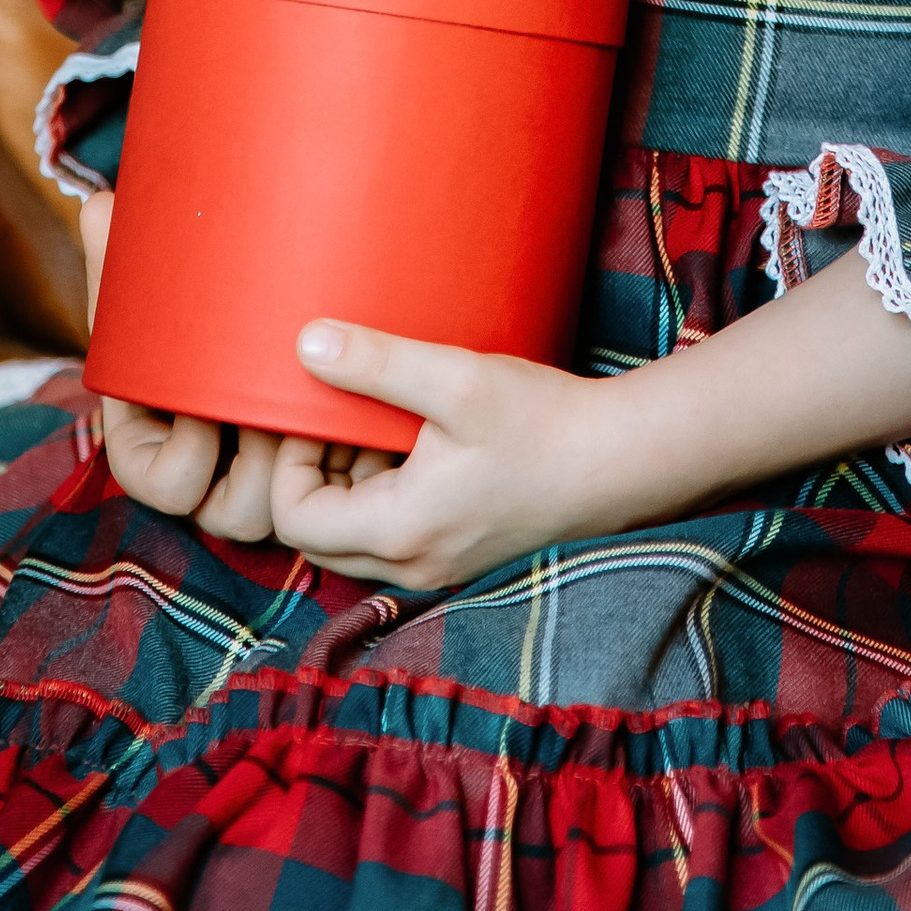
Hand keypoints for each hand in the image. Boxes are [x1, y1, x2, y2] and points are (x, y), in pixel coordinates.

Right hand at [79, 194, 398, 542]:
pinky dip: (348, 462)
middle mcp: (211, 490)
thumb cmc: (175, 325)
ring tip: (329, 406)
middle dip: (262, 456)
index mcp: (157, 458)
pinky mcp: (312, 479)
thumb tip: (98, 203)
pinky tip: (368, 419)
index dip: (188, 453)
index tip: (205, 401)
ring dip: (309, 458)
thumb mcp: (143, 302)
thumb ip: (117, 262)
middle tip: (283, 401)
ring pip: (286, 511)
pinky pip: (334, 494)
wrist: (232, 338)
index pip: (166, 485)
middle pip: (235, 509)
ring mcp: (263, 489)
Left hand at [265, 322, 601, 591]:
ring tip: (376, 421)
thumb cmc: (544, 421)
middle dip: (314, 475)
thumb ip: (377, 363)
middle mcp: (413, 565)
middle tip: (338, 416)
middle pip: (319, 538)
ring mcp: (441, 566)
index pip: (295, 522)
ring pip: (356, 540)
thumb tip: (306, 343)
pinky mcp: (464, 553)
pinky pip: (396, 537)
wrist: (623, 459)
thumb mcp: (456, 379)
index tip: (311, 414)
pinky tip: (415, 442)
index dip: (287, 465)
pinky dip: (385, 495)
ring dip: (350, 485)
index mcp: (400, 532)